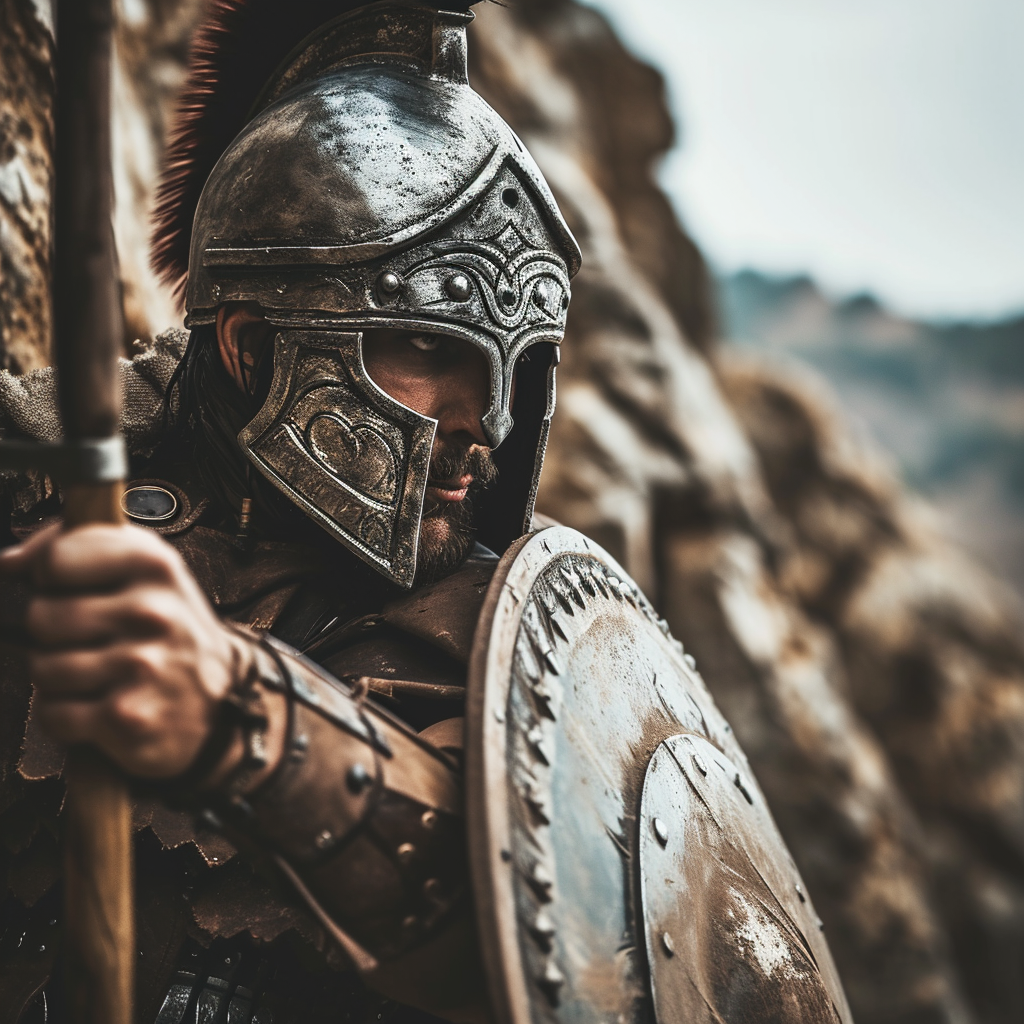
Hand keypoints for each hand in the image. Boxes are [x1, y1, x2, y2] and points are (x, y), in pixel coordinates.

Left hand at [0, 523, 283, 780]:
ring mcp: (141, 666)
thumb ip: (81, 548)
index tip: (77, 591)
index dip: (56, 578)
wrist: (220, 702)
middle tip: (91, 641)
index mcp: (155, 566)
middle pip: (42, 616)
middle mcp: (152, 612)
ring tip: (98, 676)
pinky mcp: (126, 716)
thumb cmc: (170, 633)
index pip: (58, 558)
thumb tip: (8, 563)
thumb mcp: (147, 572)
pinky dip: (67, 717)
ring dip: (59, 679)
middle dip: (54, 635)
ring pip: (43, 667)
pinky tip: (98, 707)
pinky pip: (54, 713)